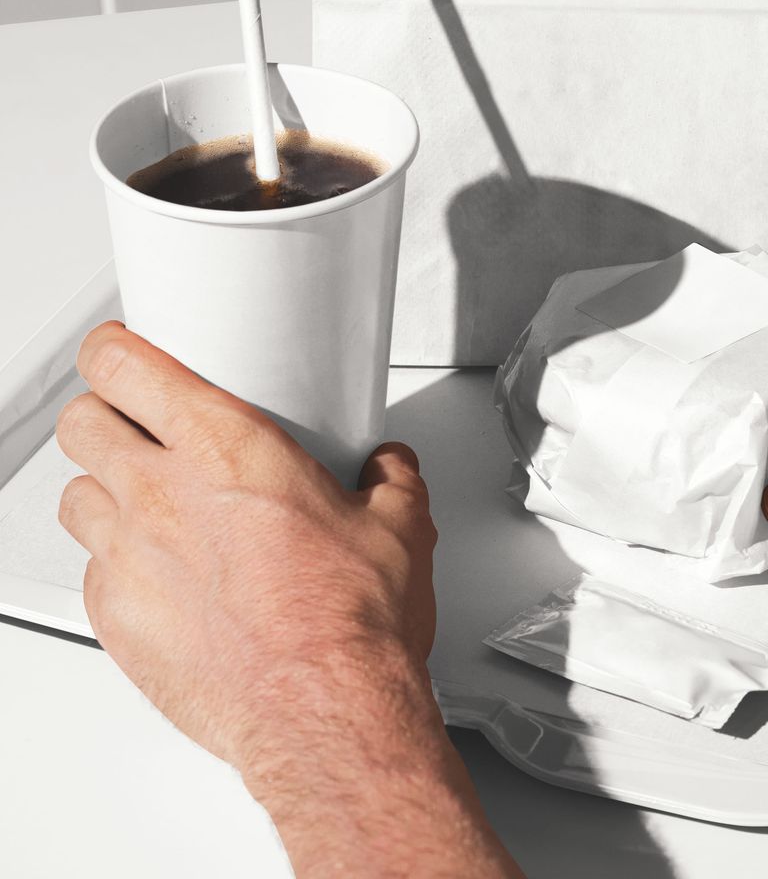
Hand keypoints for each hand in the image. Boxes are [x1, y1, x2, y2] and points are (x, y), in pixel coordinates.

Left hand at [57, 322, 519, 876]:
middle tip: (136, 425)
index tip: (123, 353)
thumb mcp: (399, 526)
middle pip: (83, 422)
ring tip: (144, 502)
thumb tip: (389, 468)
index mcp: (228, 446)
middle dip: (103, 415)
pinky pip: (92, 570)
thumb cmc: (350, 621)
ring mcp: (128, 557)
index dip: (114, 351)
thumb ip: (389, 478)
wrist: (322, 709)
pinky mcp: (116, 617)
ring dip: (103, 489)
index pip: (123, 366)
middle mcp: (162, 492)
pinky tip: (158, 572)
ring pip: (74, 495)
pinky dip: (116, 563)